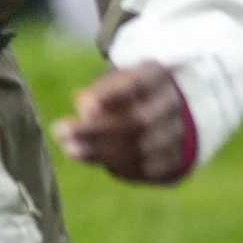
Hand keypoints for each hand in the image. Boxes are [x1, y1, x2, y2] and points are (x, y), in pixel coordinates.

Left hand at [53, 60, 193, 185]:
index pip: (139, 84)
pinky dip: (123, 167)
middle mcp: (176, 102)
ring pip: (144, 148)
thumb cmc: (132, 90)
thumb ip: (100, 92)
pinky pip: (150, 168)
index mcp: (160, 74)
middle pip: (140, 120)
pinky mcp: (179, 158)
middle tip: (61, 132)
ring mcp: (182, 132)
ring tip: (72, 149)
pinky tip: (100, 161)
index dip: (110, 95)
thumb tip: (83, 108)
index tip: (81, 106)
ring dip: (104, 152)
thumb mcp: (117, 79)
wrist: (172, 108)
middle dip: (97, 130)